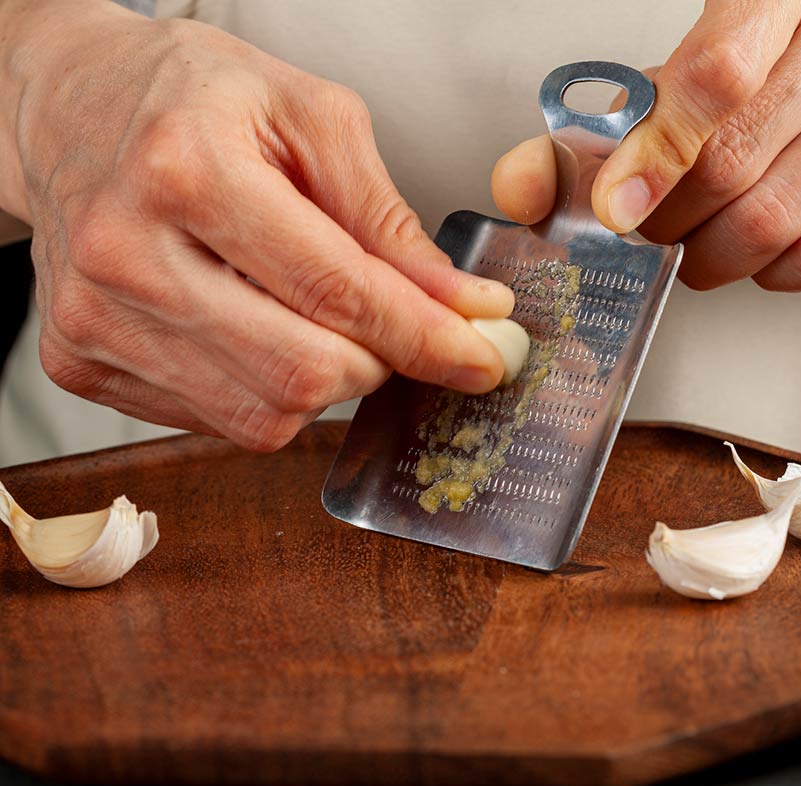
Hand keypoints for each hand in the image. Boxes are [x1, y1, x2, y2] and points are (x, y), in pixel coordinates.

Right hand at [0, 0, 512, 449]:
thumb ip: (388, 217)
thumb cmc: (191, 99)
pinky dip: (269, 391)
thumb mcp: (309, 115)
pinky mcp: (79, 363)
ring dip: (328, 382)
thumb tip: (461, 305)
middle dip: (379, 364)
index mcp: (185, 169)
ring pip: (263, 416)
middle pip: (301, 373)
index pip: (335, 292)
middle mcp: (126, 253)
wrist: (69, 107)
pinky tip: (262, 329)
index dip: (425, 337)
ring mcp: (93, 320)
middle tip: (403, 330)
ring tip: (322, 319)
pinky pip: (218, 421)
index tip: (482, 356)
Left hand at [492, 0, 800, 290]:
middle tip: (651, 236)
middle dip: (671, 222)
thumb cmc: (773, 93)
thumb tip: (520, 189)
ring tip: (699, 251)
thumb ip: (598, 135)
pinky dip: (774, 275)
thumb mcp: (680, 90)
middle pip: (735, 163)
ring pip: (776, 221)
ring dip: (714, 258)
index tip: (613, 209)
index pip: (717, 75)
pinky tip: (765, 254)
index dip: (655, 156)